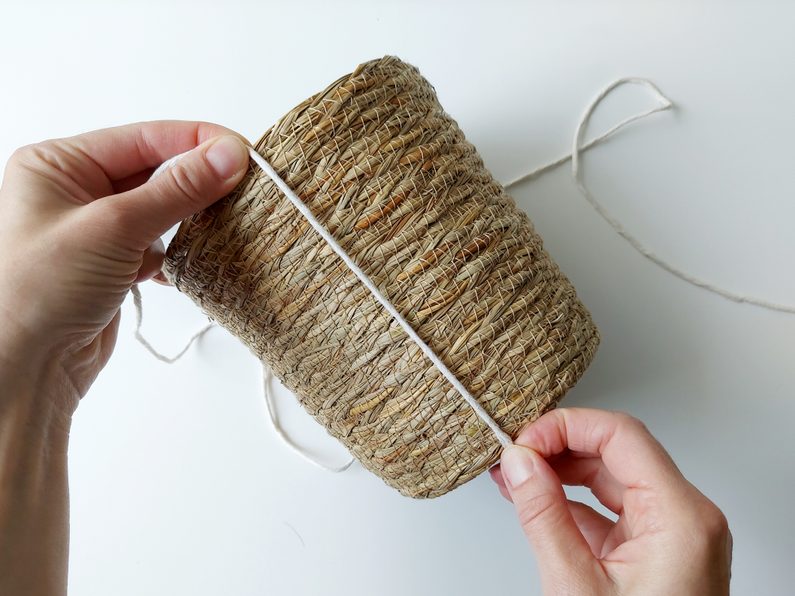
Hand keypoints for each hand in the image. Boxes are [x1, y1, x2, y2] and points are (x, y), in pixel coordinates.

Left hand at [0, 121, 248, 413]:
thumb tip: (228, 155)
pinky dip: (176, 252)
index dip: (196, 143)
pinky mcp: (112, 265)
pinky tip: (185, 262)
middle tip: (245, 188)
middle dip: (198, 181)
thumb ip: (177, 189)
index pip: (143, 138)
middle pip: (155, 171)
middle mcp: (74, 192)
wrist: (23, 371)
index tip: (243, 153)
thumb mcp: (112, 228)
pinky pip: (158, 244)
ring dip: (189, 219)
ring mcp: (94, 230)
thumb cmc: (35, 294)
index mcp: (58, 164)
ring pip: (161, 209)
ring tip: (221, 225)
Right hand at [491, 408, 731, 594]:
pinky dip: (574, 504)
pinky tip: (538, 503)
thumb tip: (519, 464)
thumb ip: (543, 515)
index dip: (565, 427)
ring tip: (516, 476)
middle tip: (513, 455)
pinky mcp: (658, 552)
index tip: (523, 440)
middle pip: (616, 453)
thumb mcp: (575, 586)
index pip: (620, 436)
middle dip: (558, 448)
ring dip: (562, 474)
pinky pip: (613, 511)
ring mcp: (675, 535)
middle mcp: (686, 518)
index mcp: (681, 517)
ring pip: (612, 480)